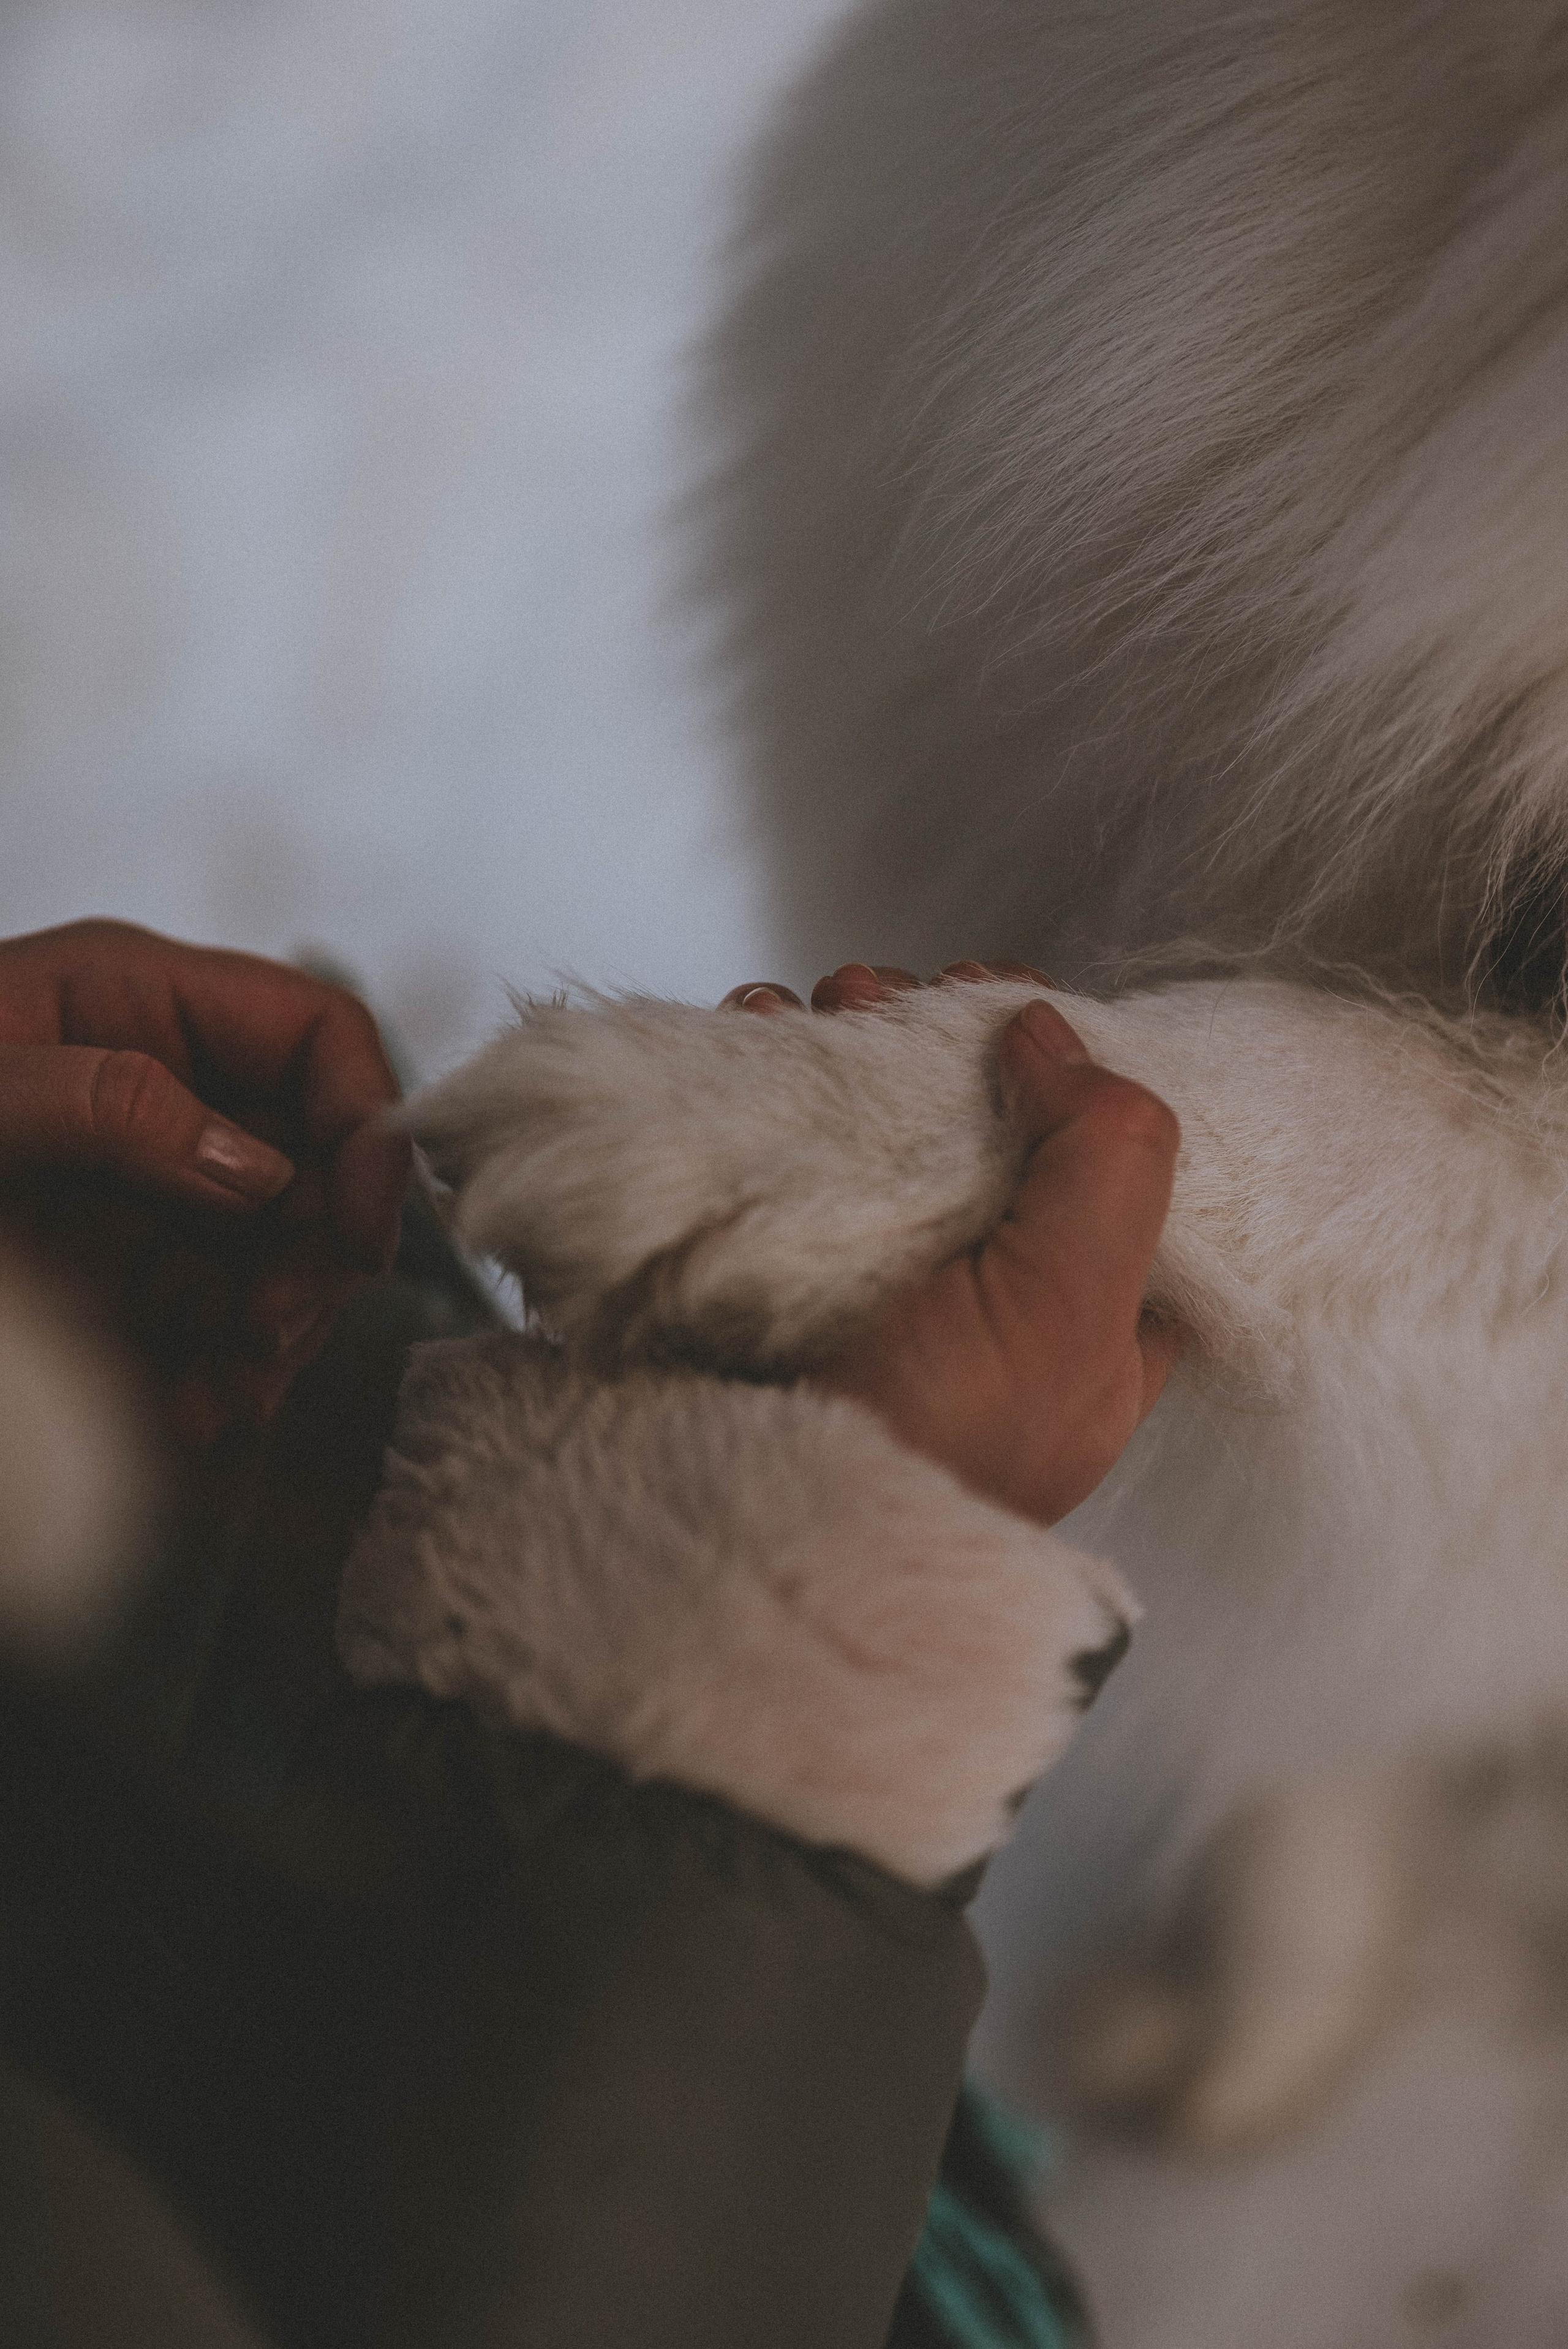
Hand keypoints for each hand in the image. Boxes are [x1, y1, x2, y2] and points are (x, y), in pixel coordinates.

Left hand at [0, 920, 408, 1444]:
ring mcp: (153, 1189)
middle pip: (320, 1157)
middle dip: (319, 1252)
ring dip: (278, 1334)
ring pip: (288, 1255)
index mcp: (138, 1003)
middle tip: (269, 1333)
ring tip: (219, 1401)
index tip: (355, 1230)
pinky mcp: (134, 1278)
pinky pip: (227, 1325)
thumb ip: (108, 1105)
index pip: (317, 1032)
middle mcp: (167, 1089)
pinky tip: (193, 1416)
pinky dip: (229, 1380)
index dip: (366, 1122)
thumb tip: (255, 1173)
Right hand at [723, 959, 1181, 1524]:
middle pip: (985, 1122)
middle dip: (939, 1036)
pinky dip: (767, 1073)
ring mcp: (872, 1280)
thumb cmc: (936, 1449)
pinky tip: (749, 1031)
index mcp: (1091, 1324)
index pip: (1114, 1166)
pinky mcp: (772, 1266)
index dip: (1078, 1067)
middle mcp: (986, 1296)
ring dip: (848, 1038)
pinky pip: (783, 1142)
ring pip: (879, 1122)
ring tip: (813, 1007)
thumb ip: (1108, 1162)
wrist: (757, 1530)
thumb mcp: (1072, 1313)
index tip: (1015, 1003)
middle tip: (894, 996)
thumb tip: (1051, 1032)